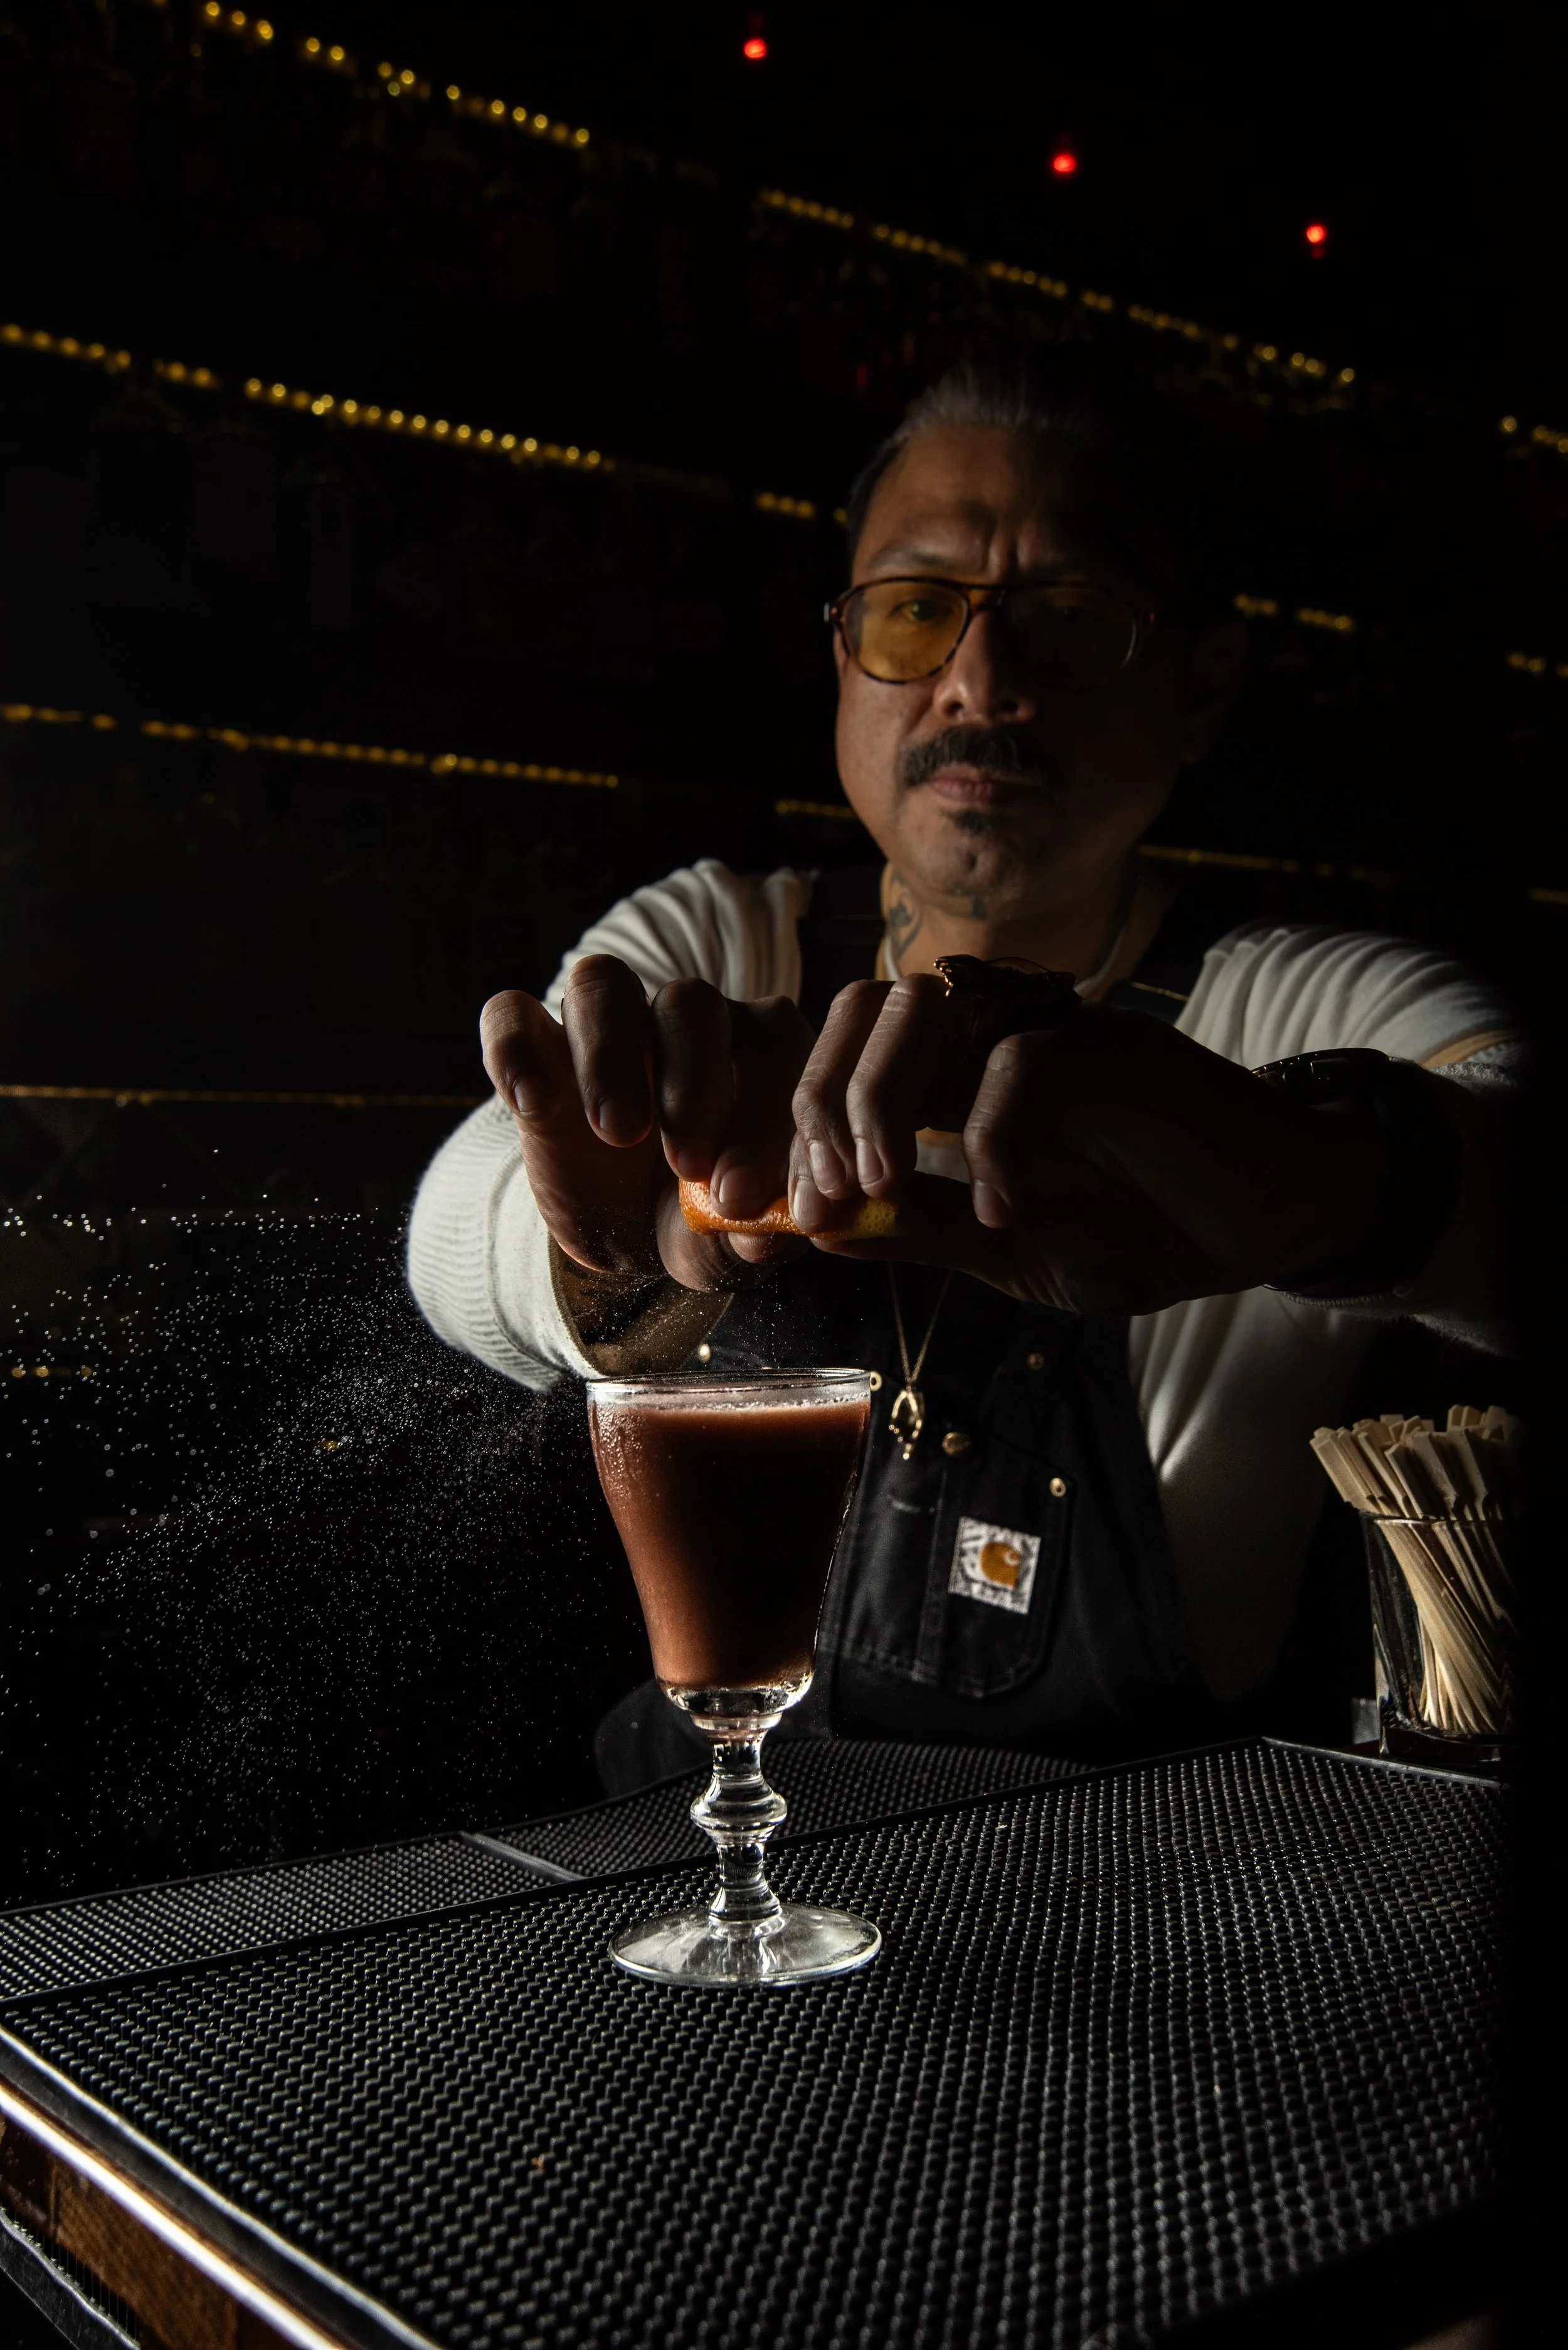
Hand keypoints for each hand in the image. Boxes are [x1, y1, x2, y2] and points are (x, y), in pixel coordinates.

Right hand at [480, 956, 815, 1293]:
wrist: (626, 1232)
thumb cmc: (697, 1220)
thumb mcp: (729, 1241)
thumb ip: (754, 1232)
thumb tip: (761, 1236)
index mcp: (759, 1053)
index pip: (775, 1042)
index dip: (765, 1114)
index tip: (741, 1196)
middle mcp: (686, 1022)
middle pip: (689, 1003)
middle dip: (692, 1086)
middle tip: (687, 1169)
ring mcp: (608, 1026)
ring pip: (602, 984)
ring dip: (609, 1057)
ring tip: (616, 1133)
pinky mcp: (536, 1048)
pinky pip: (511, 1015)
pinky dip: (515, 1049)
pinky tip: (532, 1106)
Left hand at [786, 976, 1389, 1313]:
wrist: (1271, 1225)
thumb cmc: (1150, 1232)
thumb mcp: (1009, 1250)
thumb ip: (916, 1230)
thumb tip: (818, 1224)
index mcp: (966, 1083)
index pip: (850, 1062)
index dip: (805, 1128)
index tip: (796, 1208)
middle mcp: (1000, 1041)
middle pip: (866, 1012)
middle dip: (822, 1100)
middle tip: (835, 1188)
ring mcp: (1055, 1036)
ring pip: (924, 1010)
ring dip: (880, 1100)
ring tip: (888, 1184)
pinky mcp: (1111, 1052)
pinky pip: (1017, 1065)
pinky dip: (988, 1142)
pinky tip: (1004, 1209)